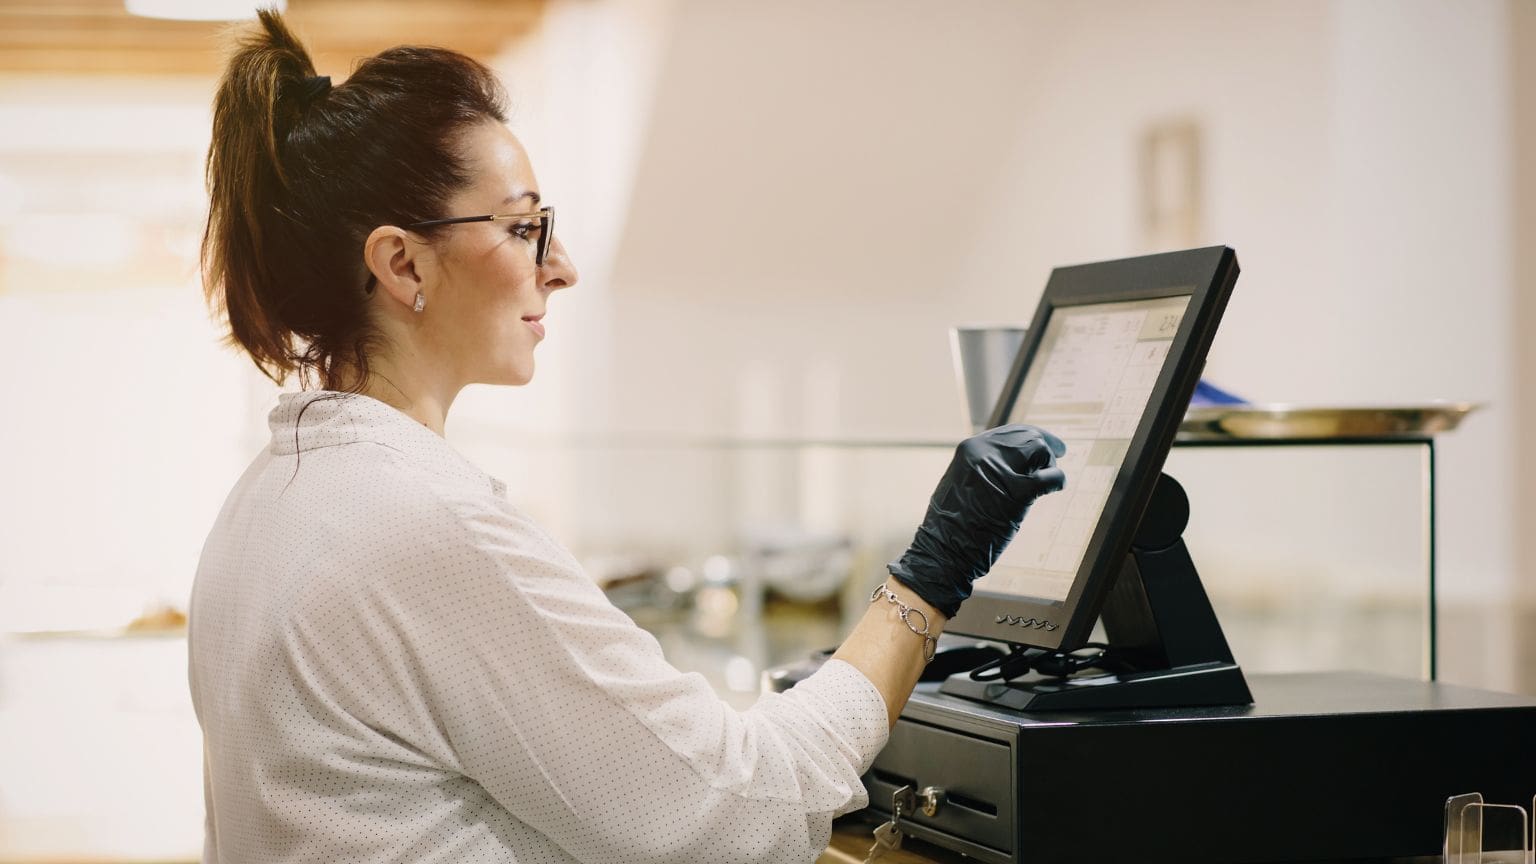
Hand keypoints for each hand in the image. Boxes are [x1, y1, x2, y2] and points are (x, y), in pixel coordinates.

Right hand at [886, 425, 1066, 617]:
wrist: (945, 551)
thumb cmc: (952, 524)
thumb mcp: (962, 482)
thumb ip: (983, 466)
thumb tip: (1013, 459)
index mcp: (969, 449)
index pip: (1010, 432)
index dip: (1032, 435)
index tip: (1046, 443)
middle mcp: (983, 453)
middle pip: (1027, 437)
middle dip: (1046, 446)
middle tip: (1058, 455)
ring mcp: (999, 472)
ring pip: (1039, 450)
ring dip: (1050, 463)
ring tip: (1047, 479)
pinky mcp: (1015, 494)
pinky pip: (1049, 477)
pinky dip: (1058, 480)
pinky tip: (1057, 486)